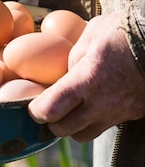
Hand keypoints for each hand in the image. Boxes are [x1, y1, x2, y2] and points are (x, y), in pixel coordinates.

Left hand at [28, 10, 144, 141]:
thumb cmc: (123, 31)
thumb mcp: (91, 36)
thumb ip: (73, 58)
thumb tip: (63, 76)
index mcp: (87, 79)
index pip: (51, 110)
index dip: (36, 111)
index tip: (32, 106)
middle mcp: (103, 102)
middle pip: (63, 130)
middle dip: (50, 122)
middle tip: (48, 110)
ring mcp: (120, 112)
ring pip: (84, 135)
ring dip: (72, 127)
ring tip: (70, 111)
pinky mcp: (134, 114)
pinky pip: (105, 126)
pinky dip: (94, 121)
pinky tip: (94, 105)